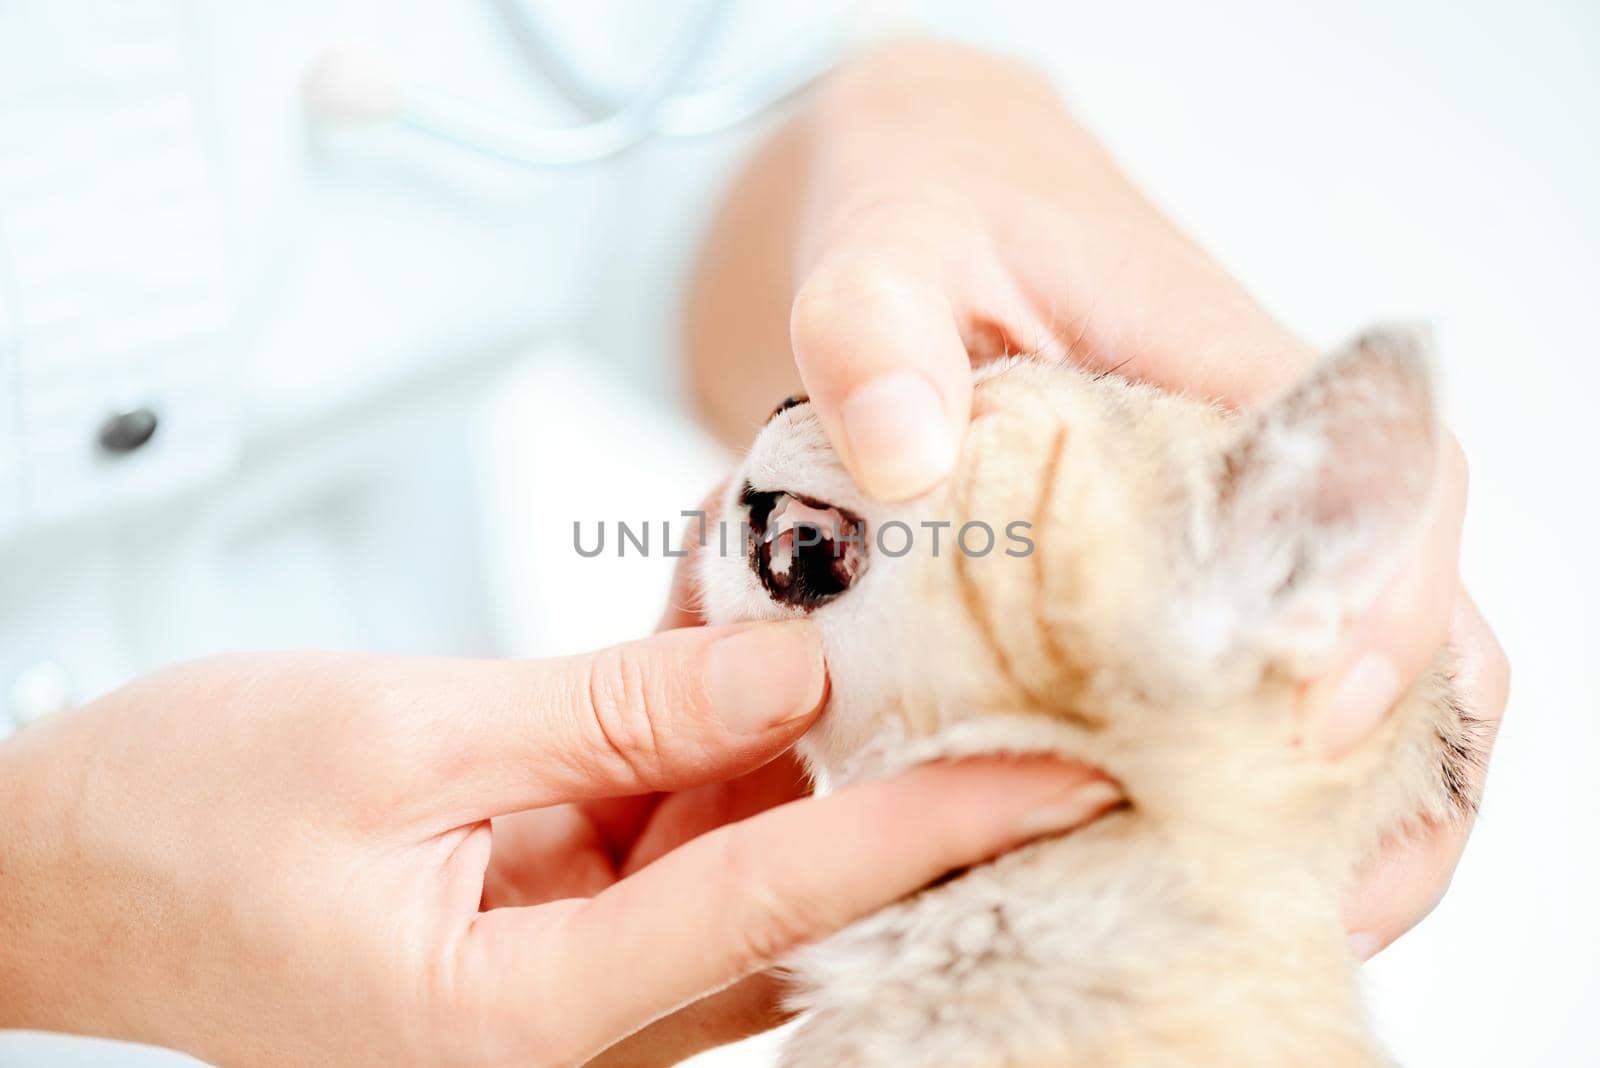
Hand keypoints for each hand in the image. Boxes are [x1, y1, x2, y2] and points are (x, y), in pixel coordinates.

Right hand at [0, 628, 1113, 1065]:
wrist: (68, 865)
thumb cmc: (183, 815)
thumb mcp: (405, 733)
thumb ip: (615, 707)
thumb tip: (791, 667)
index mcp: (515, 1024)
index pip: (778, 906)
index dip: (930, 827)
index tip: (1056, 776)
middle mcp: (561, 1043)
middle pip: (786, 913)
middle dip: (904, 803)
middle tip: (1030, 705)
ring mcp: (562, 1002)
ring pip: (743, 885)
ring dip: (813, 775)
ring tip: (913, 663)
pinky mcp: (551, 949)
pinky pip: (677, 864)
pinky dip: (725, 777)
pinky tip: (773, 686)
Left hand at [696, 37, 1507, 958]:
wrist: (921, 214)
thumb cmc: (928, 216)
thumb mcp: (879, 250)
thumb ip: (874, 334)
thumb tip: (906, 456)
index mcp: (1248, 376)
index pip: (1392, 496)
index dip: (1383, 614)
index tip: (1313, 721)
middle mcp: (1272, 476)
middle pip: (1408, 633)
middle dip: (1377, 781)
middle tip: (1280, 901)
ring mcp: (1235, 548)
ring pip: (1352, 700)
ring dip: (1319, 820)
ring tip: (1228, 926)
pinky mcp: (1177, 599)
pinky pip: (1246, 713)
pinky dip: (1226, 802)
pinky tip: (1145, 872)